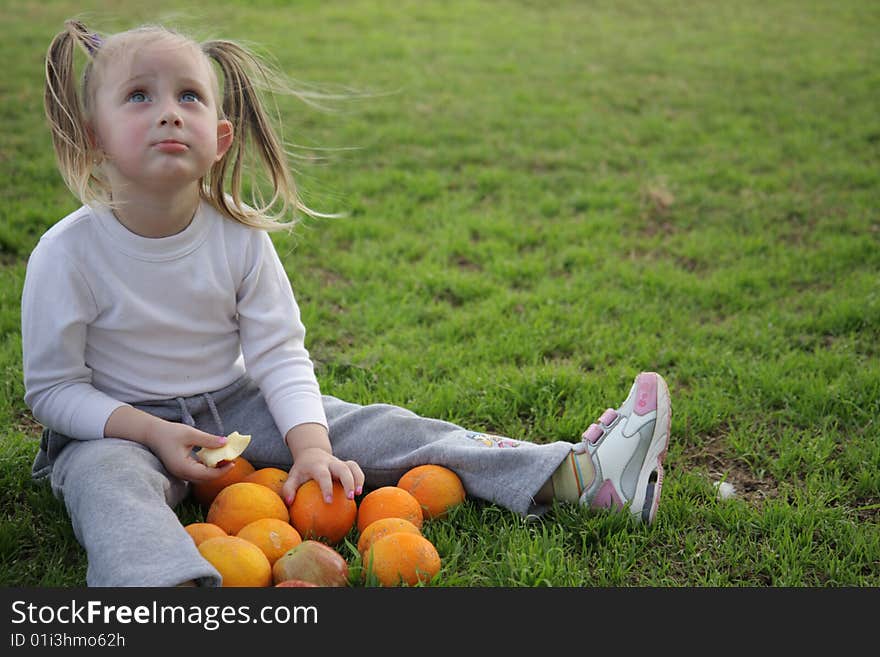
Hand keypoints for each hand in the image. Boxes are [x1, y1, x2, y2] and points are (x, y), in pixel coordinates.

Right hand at [105, 405, 232, 482]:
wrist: (152, 433)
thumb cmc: (170, 432)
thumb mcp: (190, 434)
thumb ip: (208, 440)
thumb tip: (226, 443)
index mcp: (183, 467)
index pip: (207, 475)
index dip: (222, 470)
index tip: (233, 462)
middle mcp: (181, 474)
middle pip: (205, 478)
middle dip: (220, 471)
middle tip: (232, 460)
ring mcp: (180, 473)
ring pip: (202, 477)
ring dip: (214, 470)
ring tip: (225, 459)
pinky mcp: (181, 469)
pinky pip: (197, 472)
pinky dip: (207, 467)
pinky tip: (214, 458)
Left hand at [281, 446, 363, 505]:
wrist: (311, 453)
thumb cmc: (301, 470)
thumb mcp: (292, 477)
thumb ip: (288, 488)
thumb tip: (289, 502)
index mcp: (317, 465)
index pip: (323, 475)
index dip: (326, 487)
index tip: (329, 501)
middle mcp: (330, 462)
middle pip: (342, 468)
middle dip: (348, 482)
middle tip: (350, 497)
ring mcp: (340, 462)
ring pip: (352, 467)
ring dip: (358, 479)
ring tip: (358, 494)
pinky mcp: (346, 464)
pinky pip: (356, 469)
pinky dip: (360, 479)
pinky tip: (359, 492)